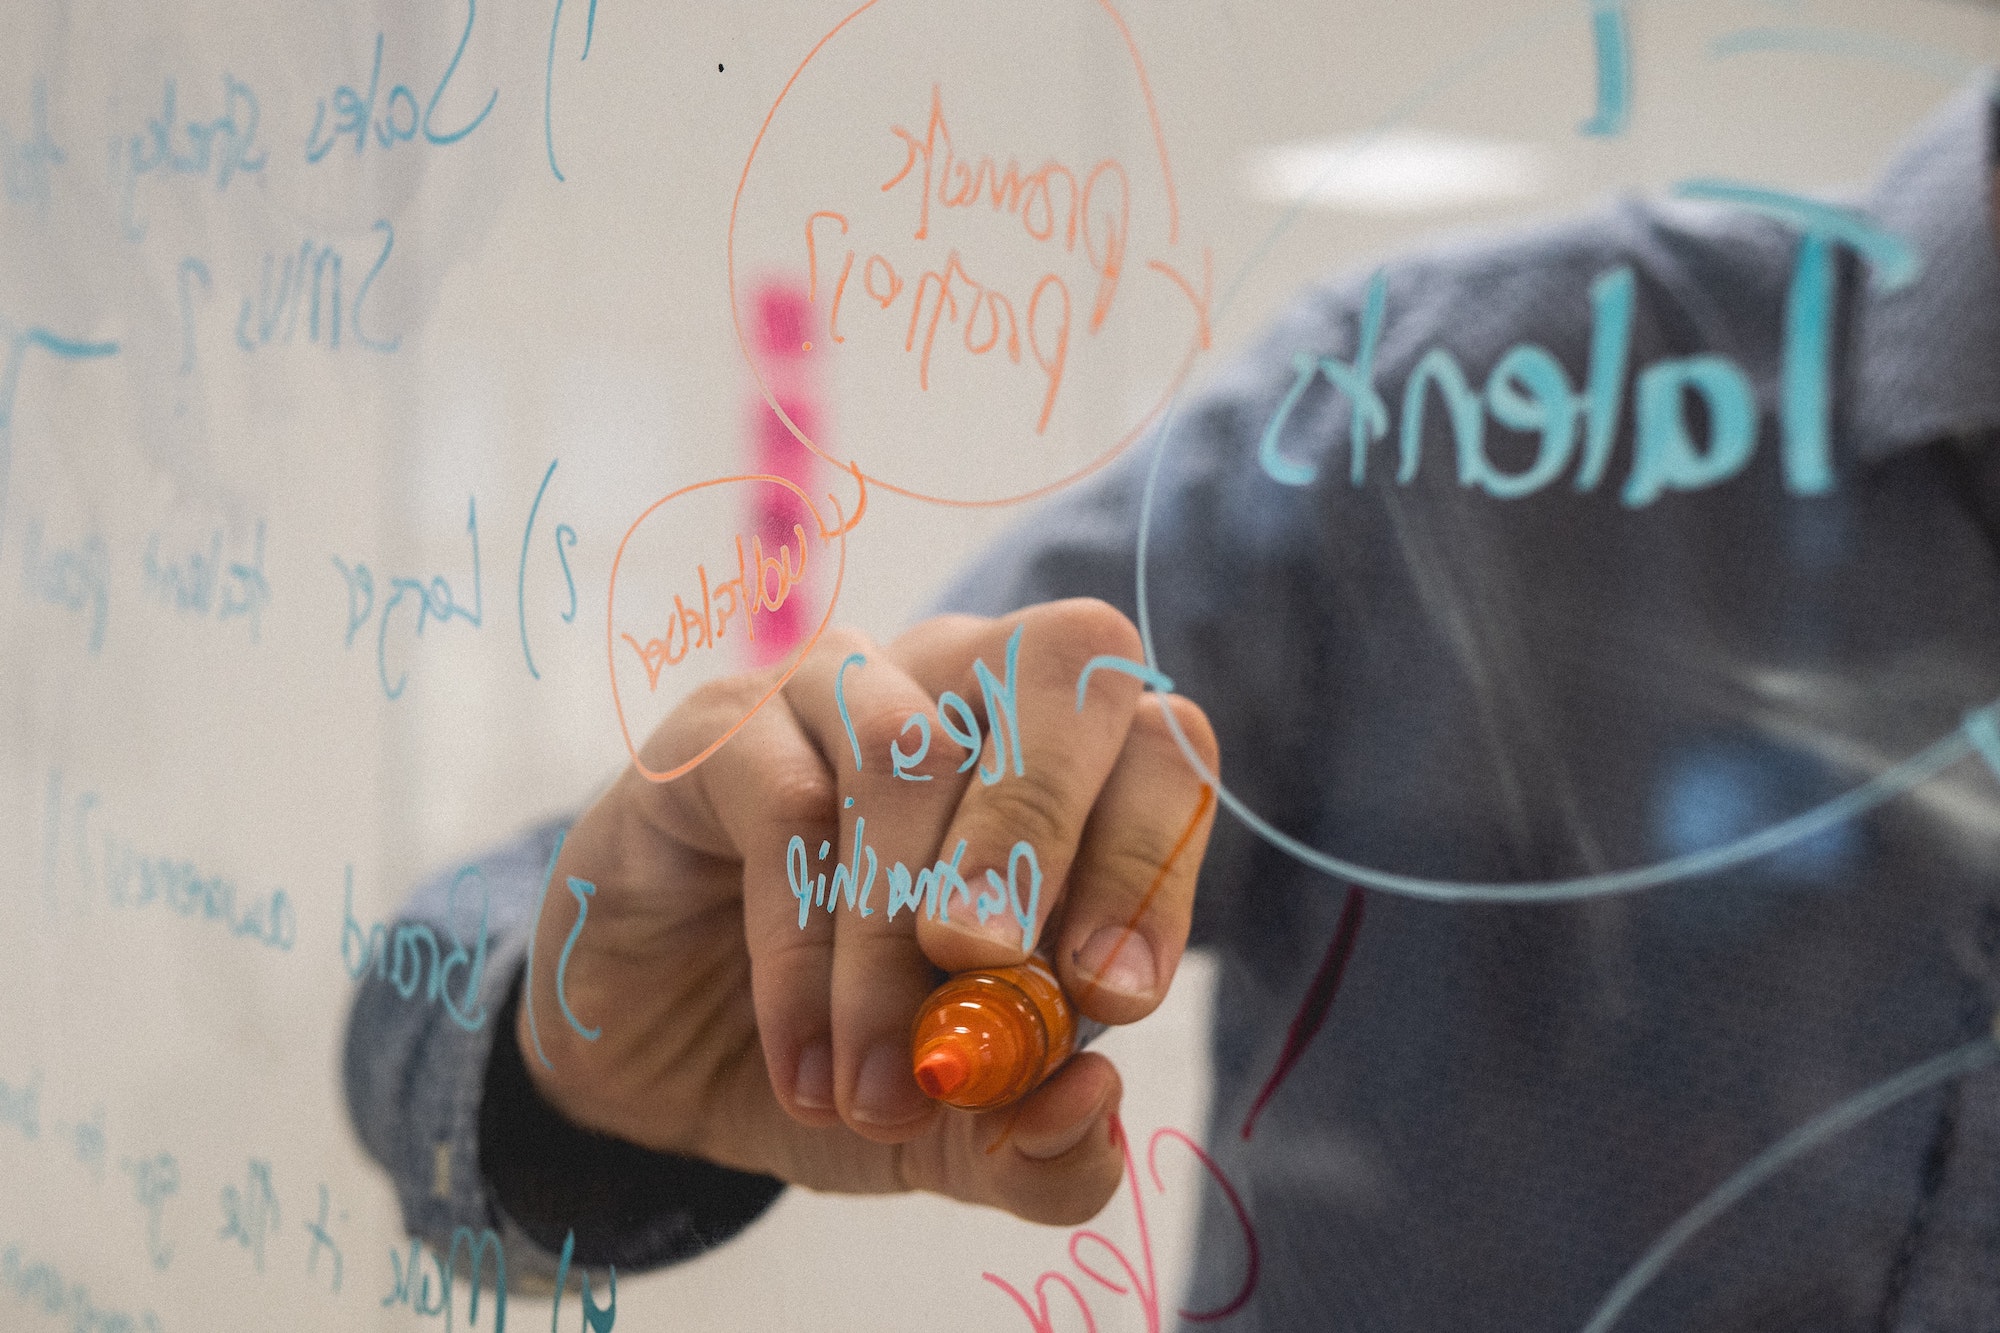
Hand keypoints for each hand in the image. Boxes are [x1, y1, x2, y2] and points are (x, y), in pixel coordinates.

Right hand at [518, 598, 1218, 1225]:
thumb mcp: (961, 1134)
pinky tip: (804, 1065)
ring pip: (913, 751)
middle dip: (1042, 835)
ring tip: (880, 1091)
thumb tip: (1092, 1101)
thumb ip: (1044, 1147)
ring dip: (898, 940)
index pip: (1164, 745)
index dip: (1153, 860)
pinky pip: (787, 803)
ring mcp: (844, 688)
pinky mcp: (725, 728)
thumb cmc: (847, 1053)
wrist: (661, 1062)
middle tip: (989, 975)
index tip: (1109, 1002)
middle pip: (1064, 663)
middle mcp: (969, 689)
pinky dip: (805, 953)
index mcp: (1068, 764)